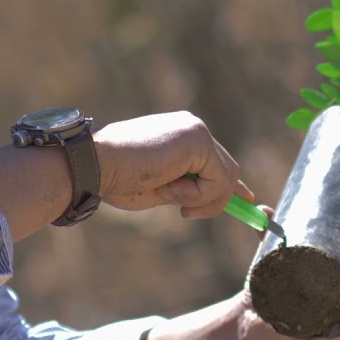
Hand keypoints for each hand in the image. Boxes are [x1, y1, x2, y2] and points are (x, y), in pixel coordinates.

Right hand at [93, 111, 253, 218]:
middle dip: (215, 201)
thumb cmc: (115, 179)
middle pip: (228, 171)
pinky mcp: (198, 139)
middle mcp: (192, 128)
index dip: (232, 184)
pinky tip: (169, 187)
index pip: (217, 161)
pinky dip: (196, 195)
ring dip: (200, 200)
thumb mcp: (159, 188)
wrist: (94, 166)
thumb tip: (204, 202)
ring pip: (225, 179)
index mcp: (181, 136)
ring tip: (167, 194)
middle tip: (185, 212)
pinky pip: (217, 182)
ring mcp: (197, 131)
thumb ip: (185, 189)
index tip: (246, 199)